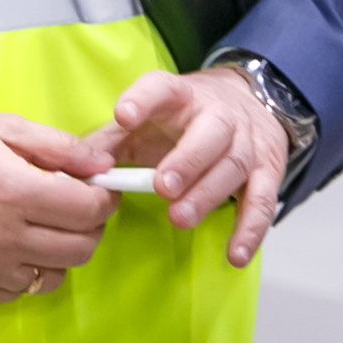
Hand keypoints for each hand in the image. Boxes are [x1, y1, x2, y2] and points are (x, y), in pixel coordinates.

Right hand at [0, 112, 117, 303]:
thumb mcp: (1, 128)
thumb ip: (57, 146)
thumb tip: (102, 165)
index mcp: (14, 191)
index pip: (88, 210)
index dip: (104, 199)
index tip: (99, 190)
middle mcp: (5, 237)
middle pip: (81, 248)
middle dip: (89, 227)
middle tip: (75, 208)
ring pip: (56, 273)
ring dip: (60, 251)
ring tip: (41, 227)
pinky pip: (23, 289)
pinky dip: (28, 269)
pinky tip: (12, 244)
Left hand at [83, 69, 288, 267]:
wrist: (250, 99)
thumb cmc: (184, 117)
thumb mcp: (147, 117)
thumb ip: (111, 140)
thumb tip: (73, 169)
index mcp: (180, 96)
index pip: (162, 88)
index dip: (142, 99)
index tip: (123, 116)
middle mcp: (218, 114)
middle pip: (209, 133)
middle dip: (186, 161)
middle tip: (161, 187)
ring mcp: (247, 142)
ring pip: (232, 166)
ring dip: (207, 195)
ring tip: (180, 218)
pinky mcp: (268, 171)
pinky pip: (263, 202)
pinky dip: (250, 230)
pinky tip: (233, 254)